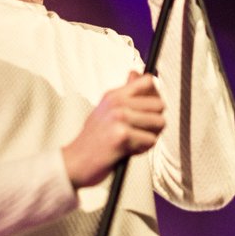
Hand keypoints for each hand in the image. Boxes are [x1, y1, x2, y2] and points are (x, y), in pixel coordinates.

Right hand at [61, 72, 164, 187]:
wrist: (75, 162)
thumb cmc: (93, 139)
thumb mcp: (105, 110)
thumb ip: (124, 94)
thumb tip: (136, 73)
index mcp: (114, 95)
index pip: (147, 81)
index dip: (155, 96)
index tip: (148, 110)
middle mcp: (117, 103)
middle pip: (159, 105)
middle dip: (155, 122)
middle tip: (141, 132)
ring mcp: (119, 118)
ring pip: (159, 123)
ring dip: (150, 136)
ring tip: (133, 141)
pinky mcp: (122, 135)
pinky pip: (150, 141)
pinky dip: (142, 150)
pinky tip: (127, 151)